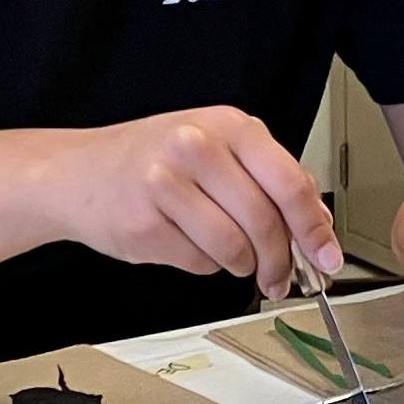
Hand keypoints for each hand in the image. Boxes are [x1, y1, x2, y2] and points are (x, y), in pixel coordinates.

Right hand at [58, 107, 336, 294]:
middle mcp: (195, 147)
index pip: (289, 184)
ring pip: (233, 248)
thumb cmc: (152, 160)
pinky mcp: (143, 224)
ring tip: (233, 259)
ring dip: (242, 266)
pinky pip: (198, 262)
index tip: (328, 257)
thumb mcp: (218, 148)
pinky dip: (204, 265)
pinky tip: (188, 245)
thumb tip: (317, 221)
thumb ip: (270, 178)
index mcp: (227, 125)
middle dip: (280, 261)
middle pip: (264, 222)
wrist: (76, 173)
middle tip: (281, 278)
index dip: (314, 229)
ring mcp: (164, 184)